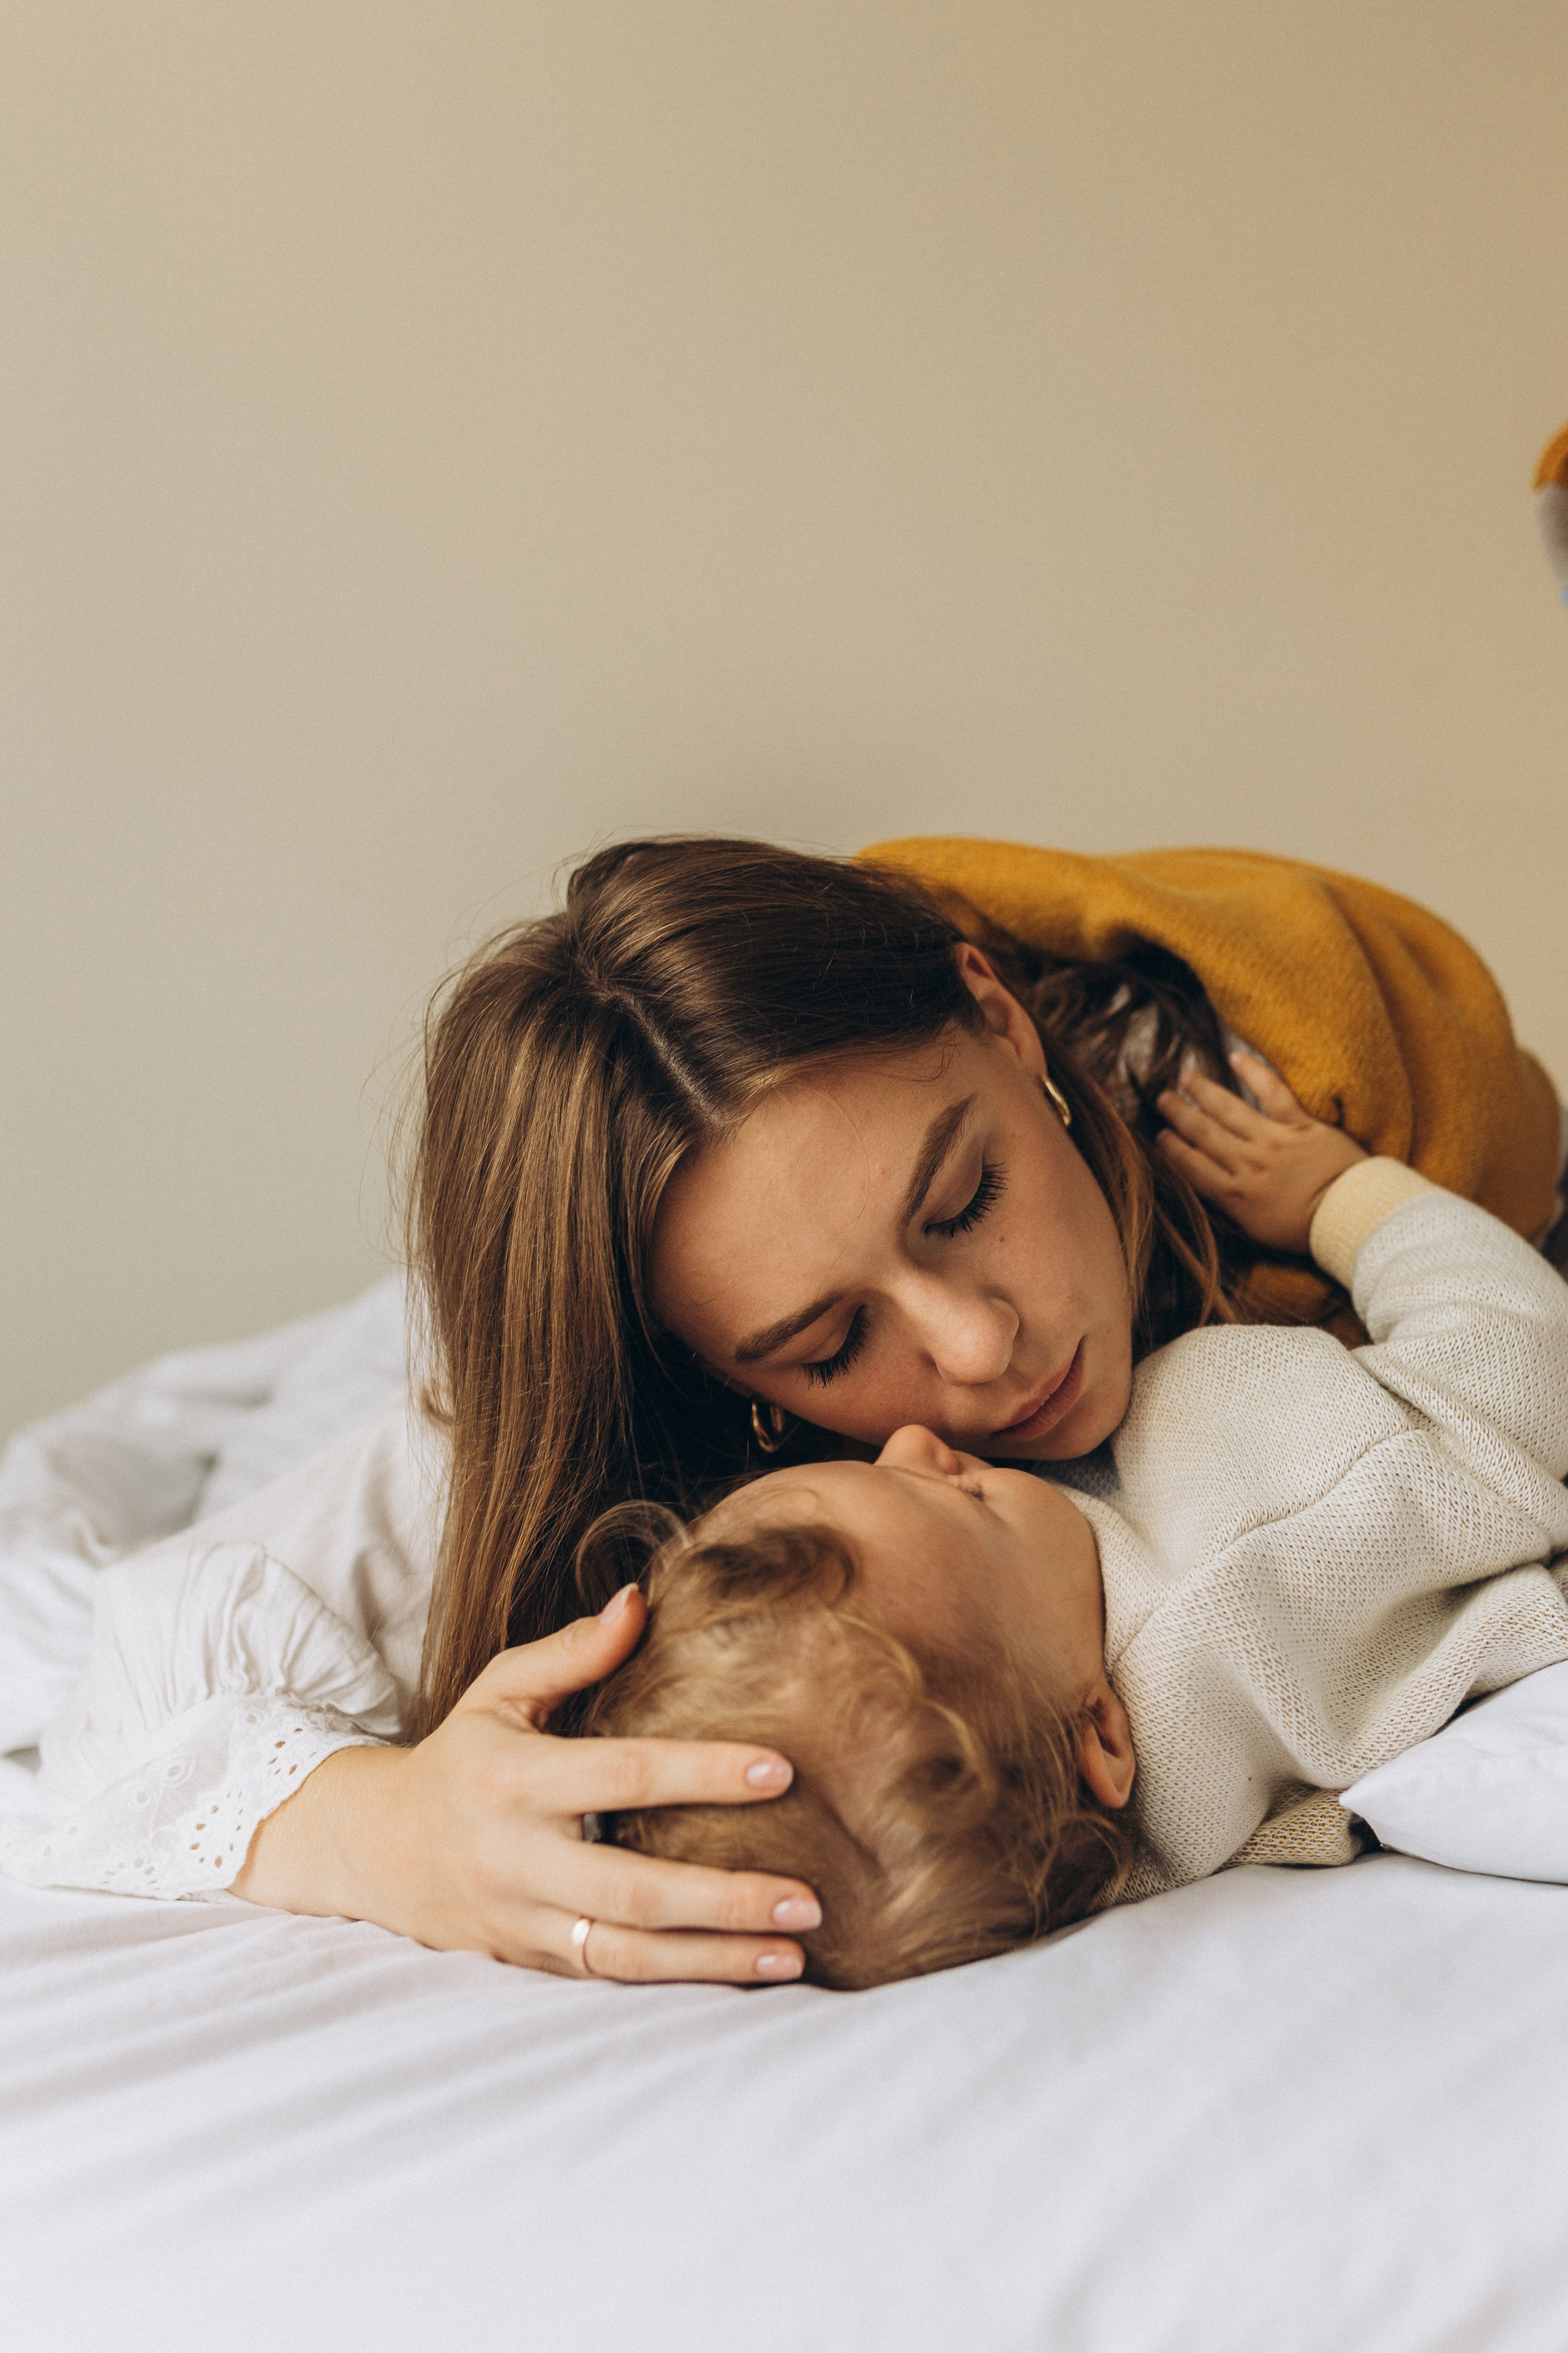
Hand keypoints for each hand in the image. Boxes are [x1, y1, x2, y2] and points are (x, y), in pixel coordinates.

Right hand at [230, 1584, 819, 1983]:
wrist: (372, 1848)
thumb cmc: (459, 1754)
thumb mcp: (500, 1689)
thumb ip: (572, 1650)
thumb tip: (640, 1601)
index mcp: (514, 1779)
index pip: (622, 1774)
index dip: (700, 1773)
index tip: (779, 1771)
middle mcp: (516, 1857)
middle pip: (631, 1889)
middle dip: (723, 1900)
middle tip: (808, 1901)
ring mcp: (521, 1920)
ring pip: (626, 1952)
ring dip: (714, 1958)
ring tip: (794, 1955)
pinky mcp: (528, 1960)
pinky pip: (608, 1975)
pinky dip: (676, 1980)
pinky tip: (742, 1974)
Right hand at [1155, 1051, 1366, 1253]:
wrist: (1352, 1217)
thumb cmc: (1307, 1230)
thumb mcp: (1258, 1230)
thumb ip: (1233, 1206)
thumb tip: (1211, 1187)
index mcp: (1236, 1195)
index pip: (1192, 1167)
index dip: (1172, 1149)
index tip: (1159, 1135)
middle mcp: (1248, 1165)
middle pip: (1205, 1134)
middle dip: (1180, 1114)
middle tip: (1163, 1098)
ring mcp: (1273, 1142)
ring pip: (1230, 1111)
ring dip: (1205, 1092)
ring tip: (1188, 1077)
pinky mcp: (1301, 1125)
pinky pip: (1272, 1093)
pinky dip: (1253, 1073)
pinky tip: (1236, 1058)